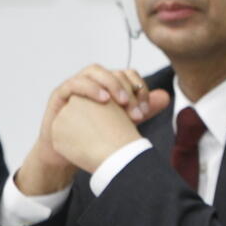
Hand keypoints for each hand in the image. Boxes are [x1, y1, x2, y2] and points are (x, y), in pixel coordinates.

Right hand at [17, 66, 169, 193]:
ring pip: (94, 72)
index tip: (147, 108)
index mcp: (109, 86)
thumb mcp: (122, 123)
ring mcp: (76, 86)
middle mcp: (94, 82)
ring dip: (110, 83)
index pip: (129, 76)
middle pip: (113, 72)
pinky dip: (90, 88)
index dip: (141, 88)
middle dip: (128, 88)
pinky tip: (103, 99)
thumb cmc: (93, 135)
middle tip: (136, 110)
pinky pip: (74, 83)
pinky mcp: (60, 95)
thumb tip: (166, 97)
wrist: (66, 154)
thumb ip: (143, 109)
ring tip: (122, 101)